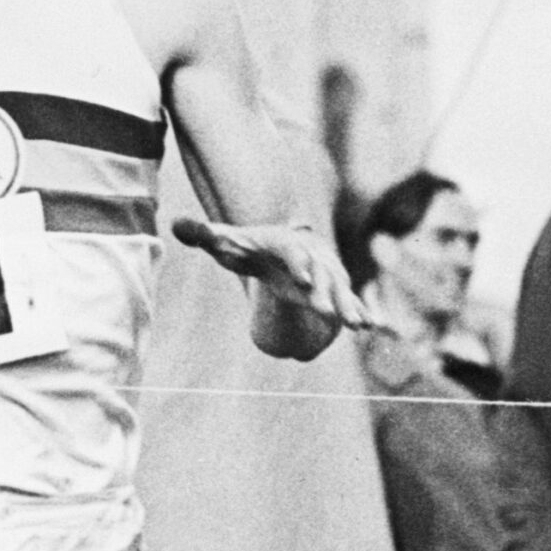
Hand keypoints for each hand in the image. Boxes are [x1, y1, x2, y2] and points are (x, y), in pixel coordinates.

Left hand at [169, 215, 375, 333]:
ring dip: (350, 307)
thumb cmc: (251, 247)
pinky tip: (375, 328)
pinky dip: (361, 312)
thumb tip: (175, 223)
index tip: (302, 282)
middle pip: (321, 273)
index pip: (292, 253)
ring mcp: (325, 274)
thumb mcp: (228, 241)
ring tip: (361, 326)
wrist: (284, 244)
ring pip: (340, 290)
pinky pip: (349, 301)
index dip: (297, 265)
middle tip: (332, 311)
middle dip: (328, 292)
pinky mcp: (333, 289)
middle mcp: (309, 258)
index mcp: (284, 245)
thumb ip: (204, 235)